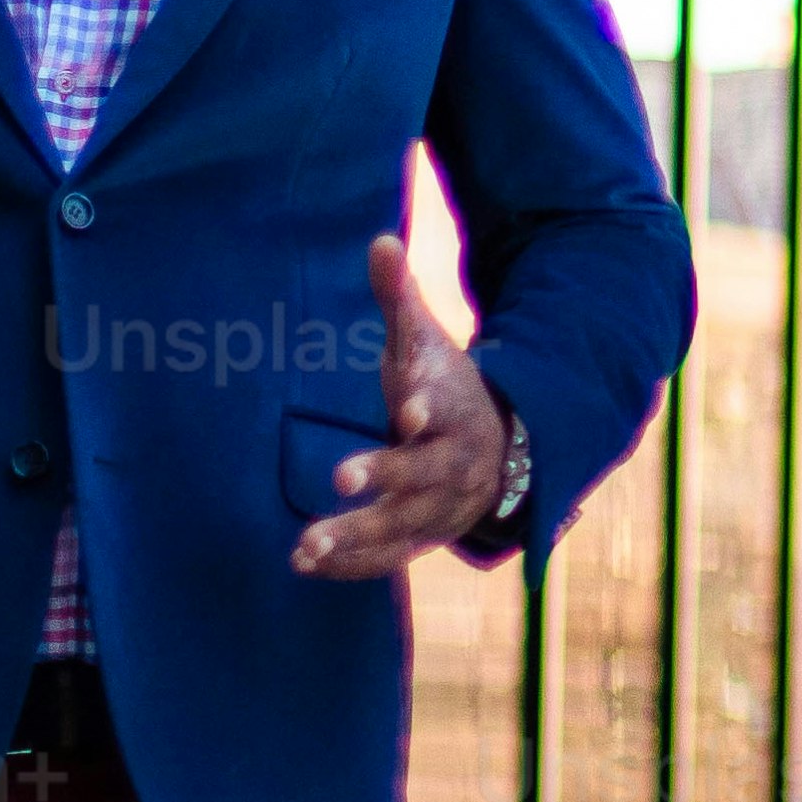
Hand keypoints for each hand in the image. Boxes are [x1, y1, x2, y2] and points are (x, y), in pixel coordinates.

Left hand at [291, 236, 518, 579]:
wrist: (496, 452)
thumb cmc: (445, 388)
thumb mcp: (427, 342)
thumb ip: (399, 297)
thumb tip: (381, 238)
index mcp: (455, 411)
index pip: (446, 409)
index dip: (429, 409)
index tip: (411, 409)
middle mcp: (452, 464)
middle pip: (423, 475)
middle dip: (385, 477)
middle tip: (340, 476)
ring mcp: (439, 508)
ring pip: (402, 526)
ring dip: (355, 535)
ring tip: (305, 543)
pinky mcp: (421, 538)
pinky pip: (388, 557)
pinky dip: (350, 563)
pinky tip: (304, 561)